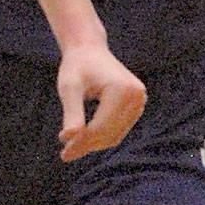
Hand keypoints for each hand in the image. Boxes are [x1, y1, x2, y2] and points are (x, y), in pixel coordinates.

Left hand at [55, 44, 145, 161]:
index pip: (100, 128)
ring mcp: (140, 101)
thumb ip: (71, 113)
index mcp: (122, 90)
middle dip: (87, 145)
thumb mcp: (69, 89)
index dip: (81, 144)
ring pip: (115, 135)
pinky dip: (101, 136)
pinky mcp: (137, 106)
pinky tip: (84, 136)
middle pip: (109, 134)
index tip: (64, 154)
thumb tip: (69, 137)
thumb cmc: (76, 67)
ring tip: (71, 145)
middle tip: (65, 153)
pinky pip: (118, 129)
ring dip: (94, 144)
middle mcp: (136, 96)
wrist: (89, 50)